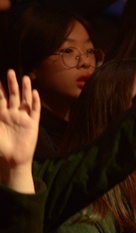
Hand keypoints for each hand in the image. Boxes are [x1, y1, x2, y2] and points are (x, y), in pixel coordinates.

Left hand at [0, 70, 40, 192]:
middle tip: (10, 71)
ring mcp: (23, 118)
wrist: (12, 160)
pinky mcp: (32, 123)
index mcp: (1, 116)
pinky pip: (35, 110)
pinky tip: (34, 93)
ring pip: (24, 100)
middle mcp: (12, 114)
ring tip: (24, 78)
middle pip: (12, 95)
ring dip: (25, 89)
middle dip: (11, 84)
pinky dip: (35, 101)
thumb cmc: (0, 148)